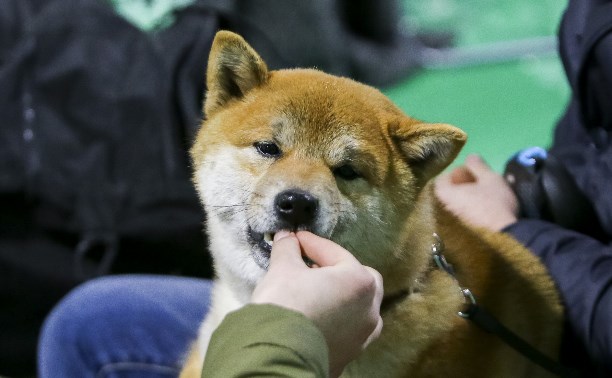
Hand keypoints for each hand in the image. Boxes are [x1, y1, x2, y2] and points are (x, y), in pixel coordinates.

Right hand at [252, 231, 383, 376]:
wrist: (277, 354)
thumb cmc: (285, 305)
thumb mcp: (283, 269)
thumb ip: (288, 249)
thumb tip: (287, 238)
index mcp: (359, 282)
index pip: (335, 253)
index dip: (312, 243)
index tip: (296, 239)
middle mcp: (369, 310)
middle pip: (360, 280)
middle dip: (338, 270)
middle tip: (312, 266)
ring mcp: (362, 337)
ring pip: (359, 310)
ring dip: (341, 298)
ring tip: (317, 294)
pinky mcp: (348, 357)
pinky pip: (346, 332)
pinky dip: (336, 322)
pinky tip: (316, 319)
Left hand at [435, 154, 518, 230]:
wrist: (505, 236)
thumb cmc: (495, 203)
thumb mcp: (490, 178)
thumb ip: (477, 165)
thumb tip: (469, 156)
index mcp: (444, 194)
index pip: (441, 180)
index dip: (456, 174)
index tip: (471, 174)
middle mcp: (441, 210)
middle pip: (446, 194)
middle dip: (459, 187)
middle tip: (477, 185)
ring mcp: (447, 225)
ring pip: (452, 207)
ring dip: (463, 199)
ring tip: (480, 197)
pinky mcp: (456, 236)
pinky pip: (457, 219)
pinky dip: (465, 213)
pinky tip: (480, 212)